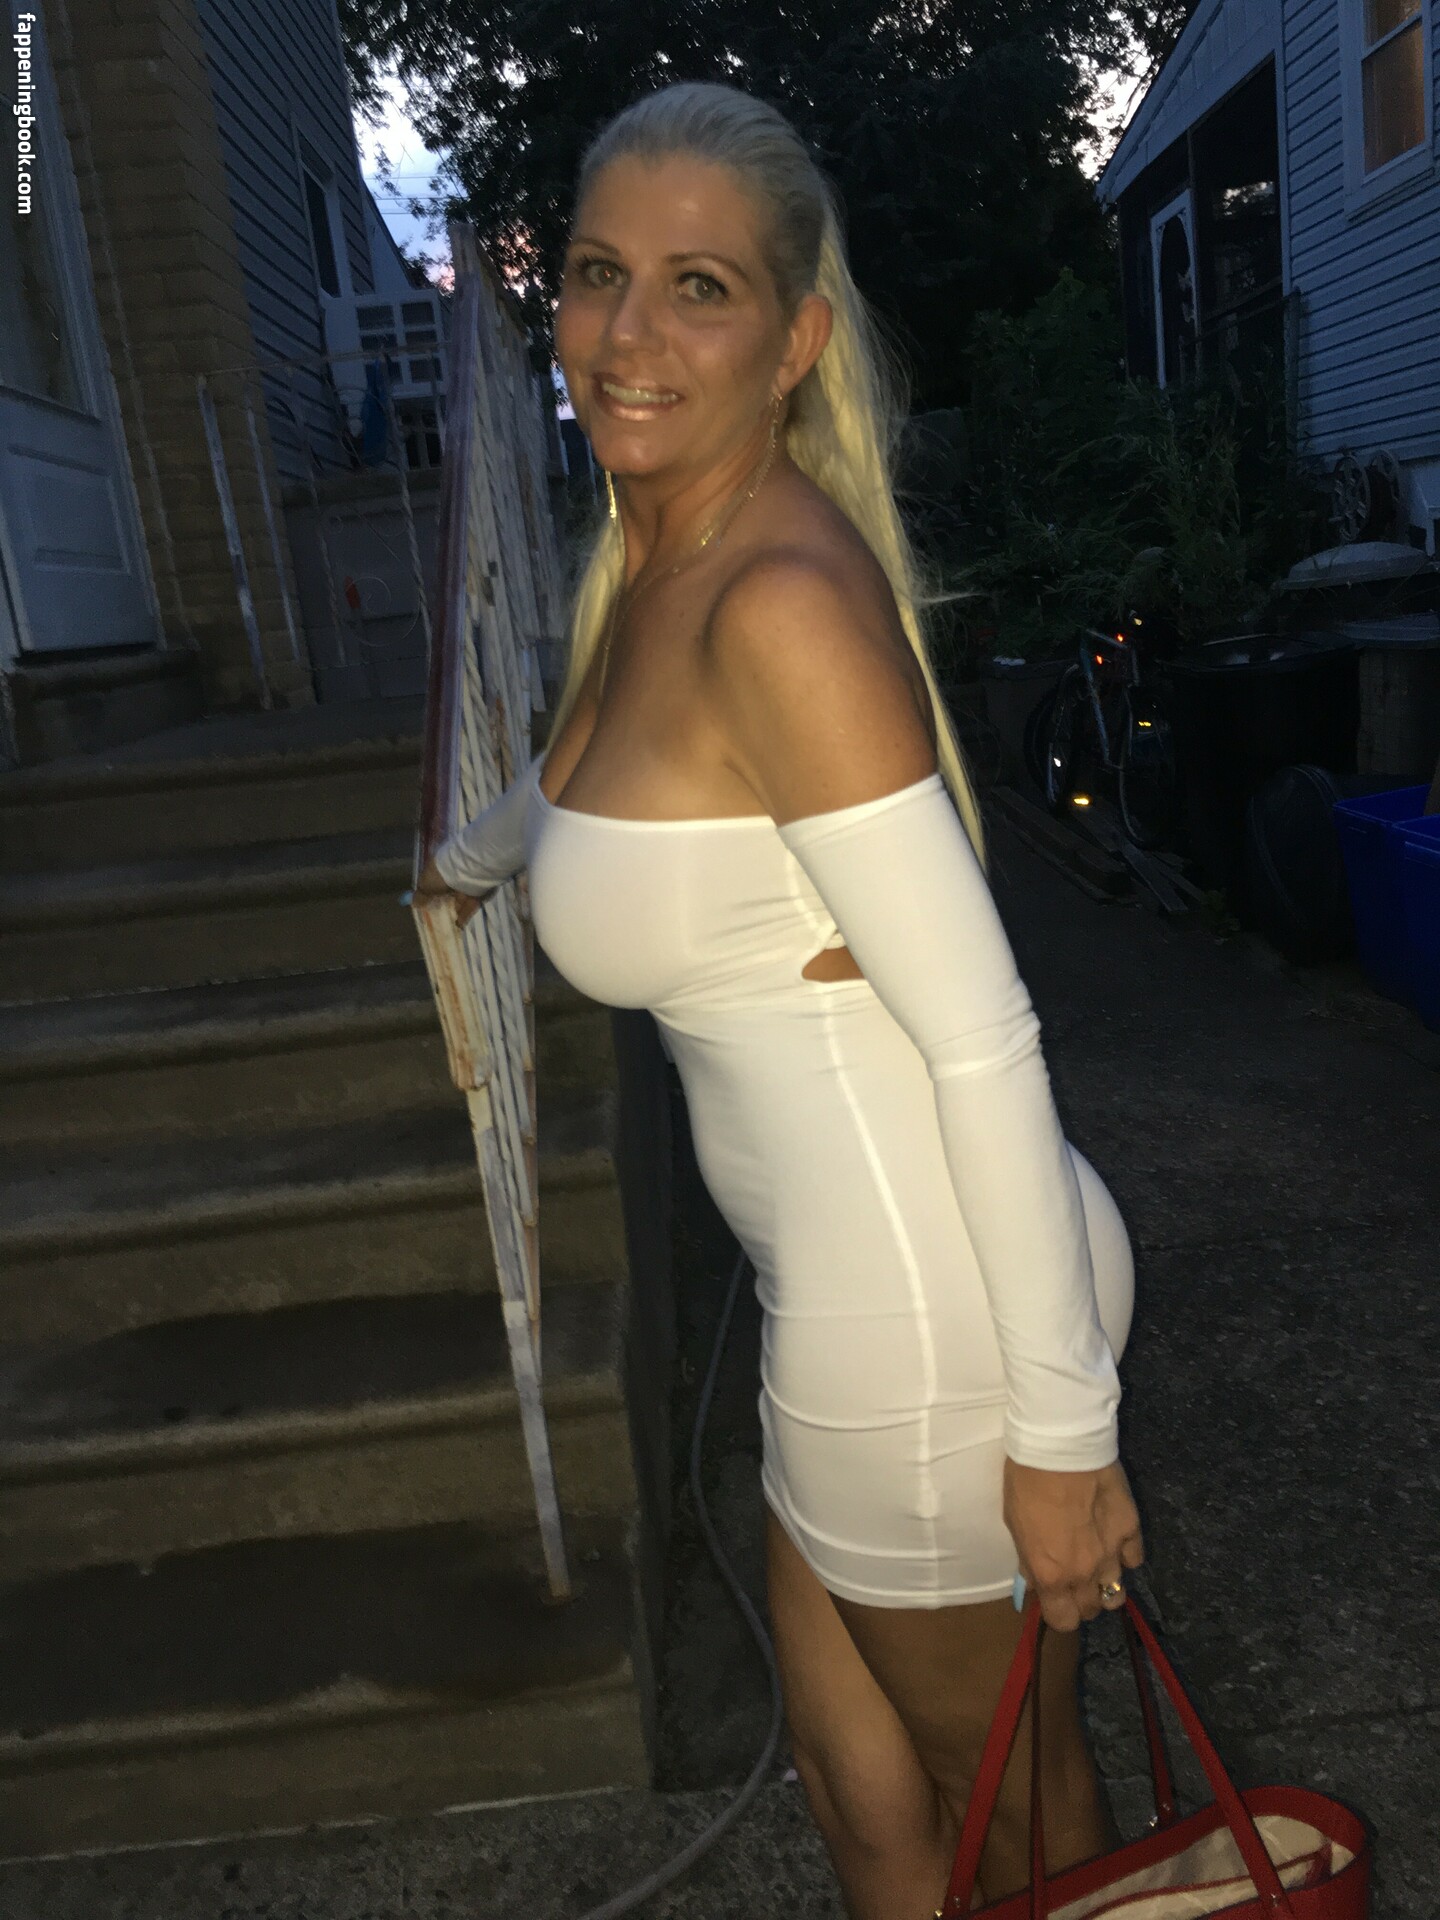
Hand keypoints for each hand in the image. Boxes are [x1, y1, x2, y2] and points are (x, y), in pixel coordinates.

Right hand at [410, 854, 486, 929]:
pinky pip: (469, 906)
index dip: (429, 890)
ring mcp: (467, 882)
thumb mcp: (425, 884)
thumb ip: (421, 895)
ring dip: (453, 909)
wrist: (468, 871)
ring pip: (459, 898)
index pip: (433, 878)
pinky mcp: (478, 893)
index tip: (425, 904)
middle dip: (442, 901)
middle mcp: (454, 872)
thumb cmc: (441, 874)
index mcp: (440, 866)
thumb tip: (414, 904)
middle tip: (436, 915)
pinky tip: (458, 926)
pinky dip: (464, 915)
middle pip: (446, 889)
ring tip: (447, 924)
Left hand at [1003, 1457, 1143, 1631]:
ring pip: (1118, 1593)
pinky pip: (1134, 1559)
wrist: (1060, 1447)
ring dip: (1106, 1585)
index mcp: (1052, 1575)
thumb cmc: (1027, 1482)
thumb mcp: (1016, 1526)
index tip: (1054, 1598)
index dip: (1058, 1612)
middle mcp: (1085, 1573)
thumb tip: (1037, 1582)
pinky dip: (1125, 1555)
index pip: (1062, 1621)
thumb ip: (1030, 1561)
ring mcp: (1113, 1553)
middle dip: (1081, 1598)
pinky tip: (1114, 1541)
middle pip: (1092, 1609)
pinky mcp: (1132, 1530)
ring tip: (1097, 1566)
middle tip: (1073, 1577)